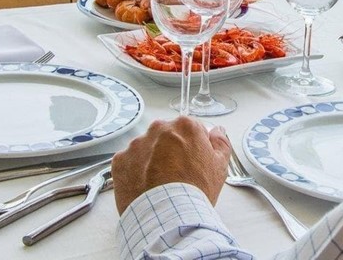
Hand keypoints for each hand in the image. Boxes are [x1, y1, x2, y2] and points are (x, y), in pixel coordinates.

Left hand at [113, 116, 231, 214]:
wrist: (168, 216)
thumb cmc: (195, 191)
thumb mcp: (219, 166)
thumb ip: (220, 142)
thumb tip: (218, 131)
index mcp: (185, 126)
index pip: (190, 130)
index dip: (193, 147)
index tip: (193, 162)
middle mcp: (159, 129)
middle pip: (166, 136)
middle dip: (170, 151)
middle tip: (177, 174)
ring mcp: (137, 143)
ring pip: (146, 148)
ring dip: (151, 160)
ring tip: (159, 184)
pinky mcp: (121, 160)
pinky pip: (129, 162)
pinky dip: (135, 172)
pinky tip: (145, 186)